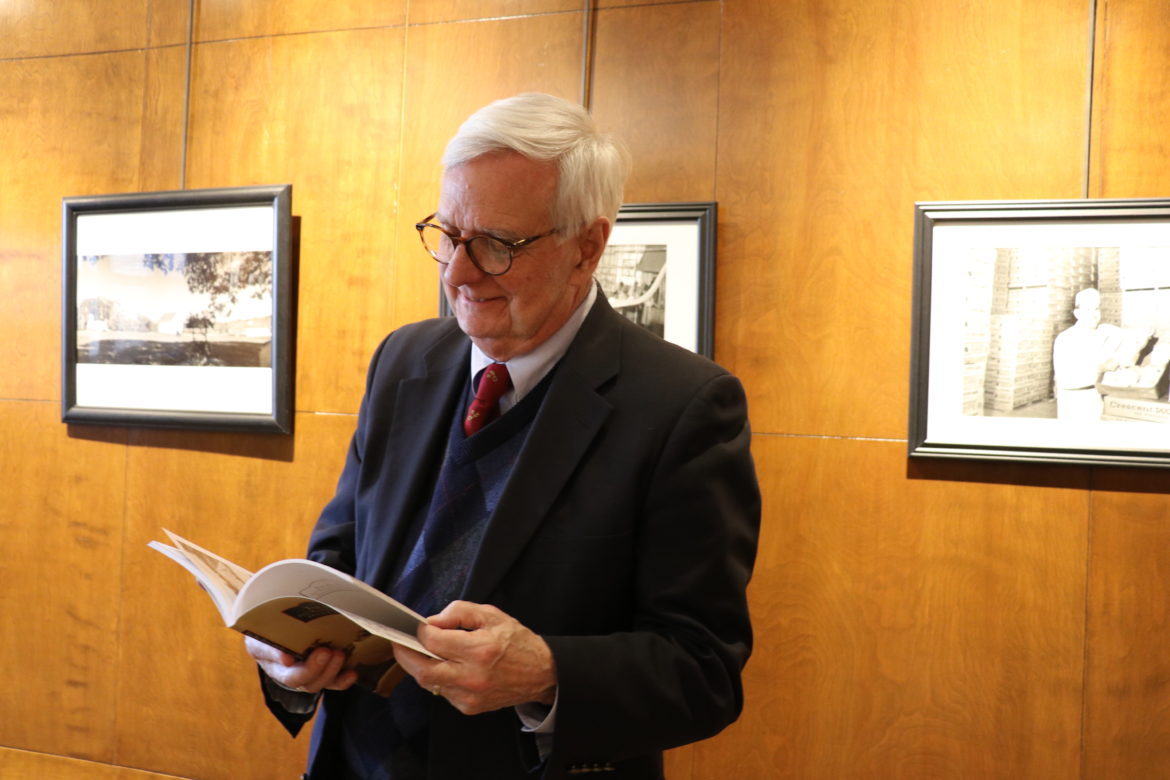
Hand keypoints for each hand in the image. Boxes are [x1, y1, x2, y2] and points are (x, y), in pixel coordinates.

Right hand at [245, 636, 357, 693]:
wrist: (282, 628)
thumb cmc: (271, 630)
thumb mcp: (263, 633)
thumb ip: (271, 645)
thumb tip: (286, 659)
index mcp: (273, 664)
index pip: (279, 669)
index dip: (284, 665)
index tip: (289, 657)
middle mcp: (290, 675)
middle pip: (301, 681)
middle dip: (314, 668)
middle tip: (325, 651)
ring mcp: (309, 676)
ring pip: (319, 683)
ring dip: (331, 671)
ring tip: (339, 654)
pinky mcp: (325, 674)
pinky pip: (335, 683)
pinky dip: (344, 680)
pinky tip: (353, 672)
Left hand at [392, 600, 556, 714]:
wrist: (541, 673)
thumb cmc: (517, 642)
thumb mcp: (492, 615)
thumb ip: (459, 612)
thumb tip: (432, 621)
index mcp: (480, 649)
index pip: (433, 641)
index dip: (420, 632)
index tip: (417, 626)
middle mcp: (473, 676)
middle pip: (422, 670)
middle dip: (405, 655)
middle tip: (400, 643)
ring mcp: (469, 696)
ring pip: (429, 683)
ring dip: (421, 666)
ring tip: (422, 652)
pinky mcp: (469, 708)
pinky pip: (442, 692)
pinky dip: (438, 678)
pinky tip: (445, 667)